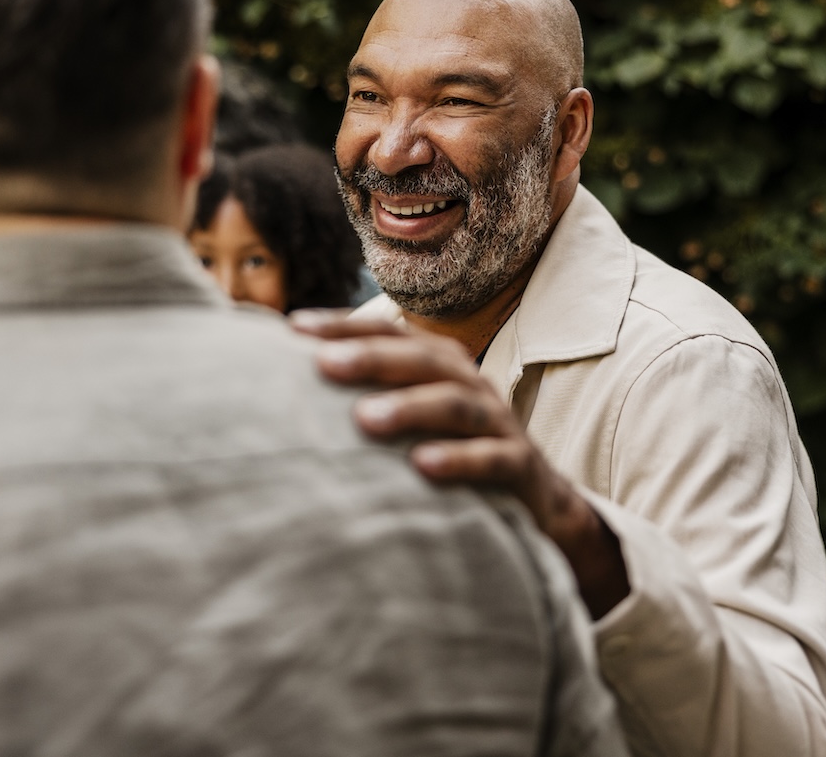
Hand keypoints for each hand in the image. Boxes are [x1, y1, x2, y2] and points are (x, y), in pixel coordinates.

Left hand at [290, 310, 629, 617]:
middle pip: (421, 360)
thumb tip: (288, 384)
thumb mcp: (412, 419)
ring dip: (410, 408)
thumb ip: (365, 397)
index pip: (389, 333)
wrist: (537, 500)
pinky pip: (492, 458)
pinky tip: (422, 466)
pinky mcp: (520, 466)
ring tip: (365, 418)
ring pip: (455, 405)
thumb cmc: (452, 451)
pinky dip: (459, 459)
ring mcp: (498, 422)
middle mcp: (470, 383)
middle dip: (372, 358)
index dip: (344, 326)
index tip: (292, 328)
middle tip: (323, 363)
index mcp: (439, 365)